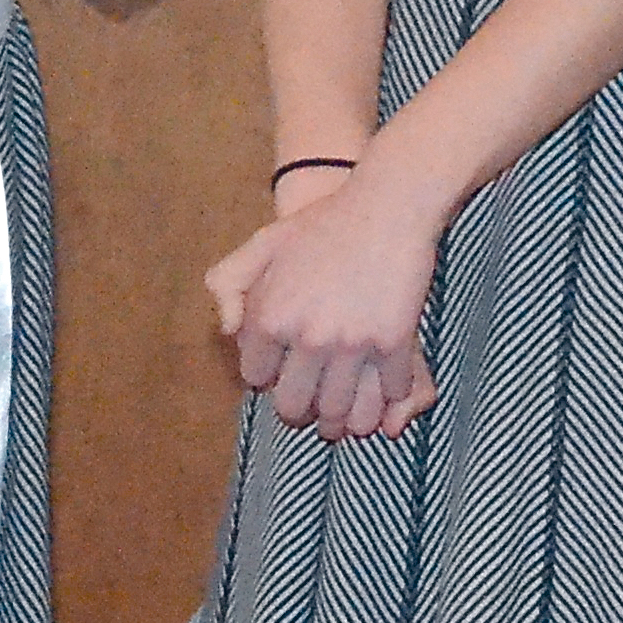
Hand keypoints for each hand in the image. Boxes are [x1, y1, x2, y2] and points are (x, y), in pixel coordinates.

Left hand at [204, 170, 445, 442]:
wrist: (389, 203)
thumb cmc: (326, 223)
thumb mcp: (265, 242)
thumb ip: (229, 283)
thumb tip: (228, 331)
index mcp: (271, 317)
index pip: (257, 379)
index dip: (270, 377)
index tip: (285, 370)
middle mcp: (307, 336)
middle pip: (295, 409)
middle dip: (302, 411)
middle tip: (314, 405)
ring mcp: (352, 341)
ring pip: (340, 413)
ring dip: (342, 420)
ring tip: (346, 415)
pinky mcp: (394, 340)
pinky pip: (389, 392)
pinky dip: (389, 397)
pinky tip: (386, 385)